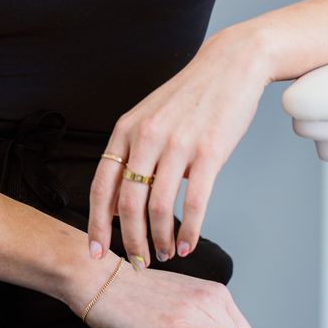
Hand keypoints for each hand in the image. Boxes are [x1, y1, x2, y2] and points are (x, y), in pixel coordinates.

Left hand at [86, 24, 269, 269]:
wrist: (231, 64)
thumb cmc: (191, 95)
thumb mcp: (151, 116)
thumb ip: (134, 153)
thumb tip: (121, 201)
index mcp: (127, 129)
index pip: (101, 186)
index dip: (96, 225)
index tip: (96, 253)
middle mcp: (147, 137)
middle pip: (127, 205)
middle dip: (130, 242)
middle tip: (138, 263)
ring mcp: (178, 144)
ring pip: (158, 208)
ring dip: (160, 240)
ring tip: (166, 254)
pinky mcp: (210, 152)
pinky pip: (194, 204)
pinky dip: (190, 231)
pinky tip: (189, 243)